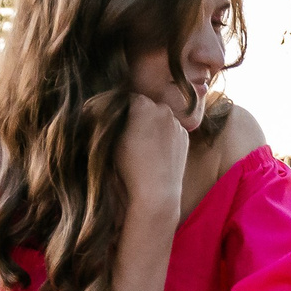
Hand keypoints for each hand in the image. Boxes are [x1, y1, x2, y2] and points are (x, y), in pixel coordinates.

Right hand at [119, 93, 191, 214]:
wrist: (157, 190)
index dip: (122, 109)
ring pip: (161, 118)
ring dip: (153, 125)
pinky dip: (165, 136)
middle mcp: (163, 109)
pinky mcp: (185, 136)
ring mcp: (177, 123)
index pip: (129, 99)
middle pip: (148, 106)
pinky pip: (172, 130)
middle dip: (139, 115)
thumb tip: (106, 111)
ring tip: (144, 145)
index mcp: (143, 105)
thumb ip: (113, 120)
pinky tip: (157, 151)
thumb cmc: (130, 166)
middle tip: (130, 132)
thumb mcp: (113, 140)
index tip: (117, 119)